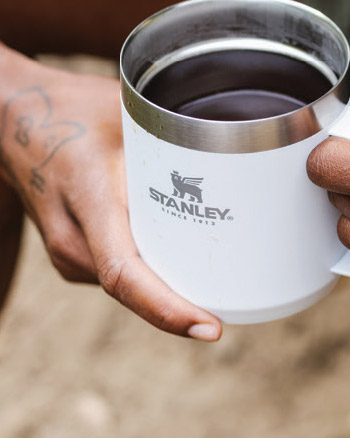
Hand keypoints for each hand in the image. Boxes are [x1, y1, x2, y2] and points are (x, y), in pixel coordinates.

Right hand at [0, 47, 220, 339]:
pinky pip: (120, 276)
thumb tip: (239, 146)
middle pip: (131, 290)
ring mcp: (66, 250)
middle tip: (239, 311)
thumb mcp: (125, 111)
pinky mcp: (71, 254)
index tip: (210, 328)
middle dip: (183, 309)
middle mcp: (70, 235)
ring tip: (220, 294)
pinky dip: (152, 279)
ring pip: (126, 288)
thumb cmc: (75, 110)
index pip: (124, 271)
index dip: (167, 308)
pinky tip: (183, 269)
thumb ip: (175, 133)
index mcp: (87, 196)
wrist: (12, 120)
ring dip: (169, 296)